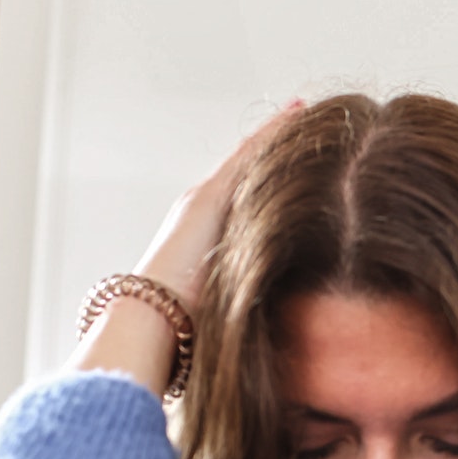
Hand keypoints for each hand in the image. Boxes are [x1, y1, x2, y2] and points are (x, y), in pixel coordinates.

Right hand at [70, 100, 301, 394]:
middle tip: (310, 124)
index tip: (300, 173)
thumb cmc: (183, 342)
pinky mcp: (206, 199)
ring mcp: (202, 205)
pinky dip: (271, 133)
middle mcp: (201, 217)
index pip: (243, 207)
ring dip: (277, 137)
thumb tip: (283, 346)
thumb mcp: (226, 321)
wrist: (147, 331)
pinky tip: (298, 112)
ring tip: (308, 112)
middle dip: (274, 153)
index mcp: (208, 244)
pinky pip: (247, 155)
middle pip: (246, 176)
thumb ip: (246, 315)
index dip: (270, 187)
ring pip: (247, 160)